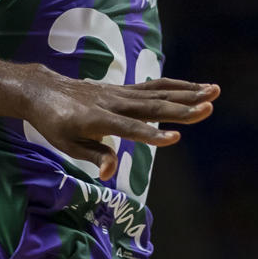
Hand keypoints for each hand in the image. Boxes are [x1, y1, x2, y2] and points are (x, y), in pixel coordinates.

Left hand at [25, 75, 217, 180]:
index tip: (175, 138)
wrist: (43, 90)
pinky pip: (154, 86)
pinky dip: (176, 85)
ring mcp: (121, 93)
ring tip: (214, 90)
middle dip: (183, 108)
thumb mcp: (66, 144)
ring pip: (158, 92)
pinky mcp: (125, 88)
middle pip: (152, 107)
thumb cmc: (54, 123)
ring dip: (188, 91)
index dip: (152, 135)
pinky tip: (196, 87)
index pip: (130, 129)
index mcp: (98, 120)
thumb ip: (93, 155)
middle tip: (209, 107)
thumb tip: (110, 173)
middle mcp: (113, 103)